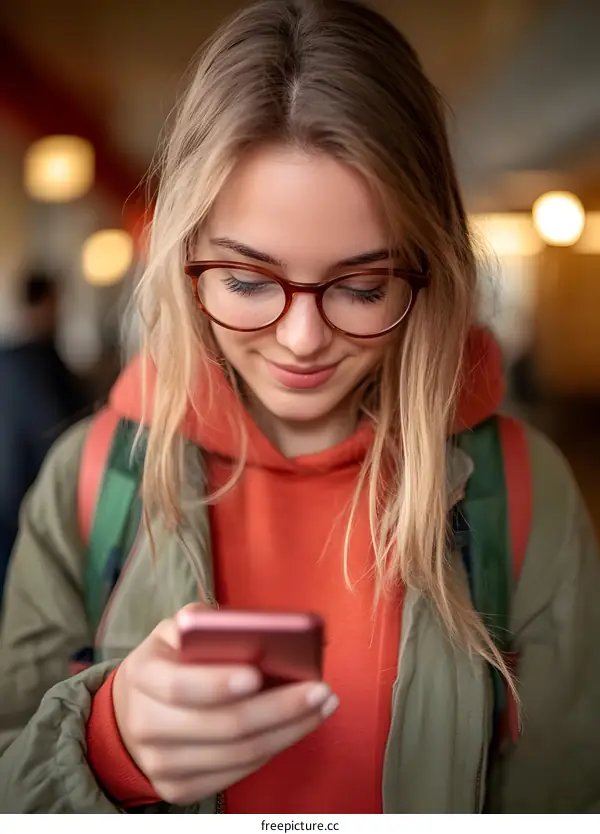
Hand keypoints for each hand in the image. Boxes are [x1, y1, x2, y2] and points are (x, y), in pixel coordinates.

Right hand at [112, 605, 338, 805]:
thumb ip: (206, 624)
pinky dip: (274, 749)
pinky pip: (237, 773)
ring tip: (322, 705)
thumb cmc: (169, 662)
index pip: (180, 686)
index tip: (257, 674)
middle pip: (222, 726)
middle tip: (320, 690)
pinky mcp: (179, 789)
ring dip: (289, 731)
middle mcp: (146, 724)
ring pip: (238, 754)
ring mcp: (161, 763)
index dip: (218, 683)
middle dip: (278, 709)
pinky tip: (298, 726)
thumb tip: (254, 628)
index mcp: (143, 675)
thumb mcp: (176, 632)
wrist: (130, 714)